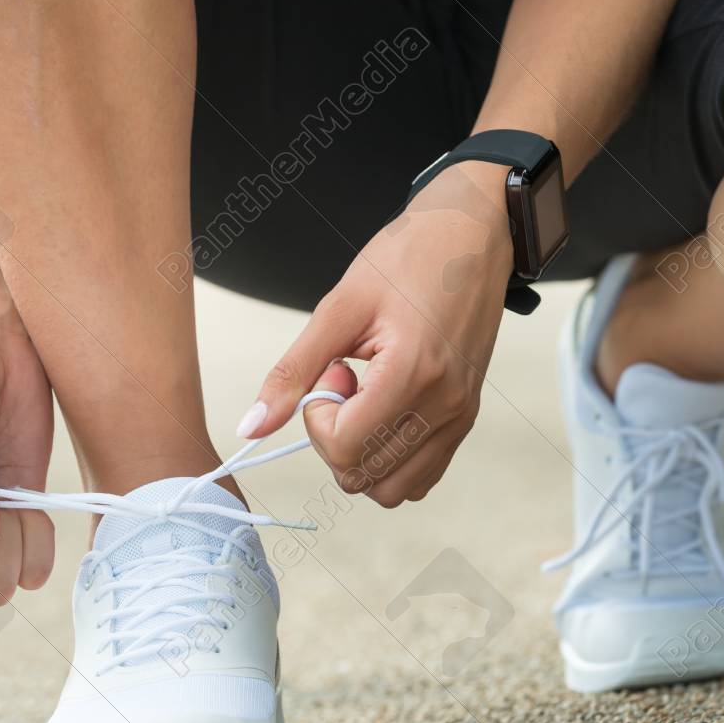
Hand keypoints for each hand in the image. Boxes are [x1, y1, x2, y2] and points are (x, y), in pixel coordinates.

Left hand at [242, 162, 514, 505]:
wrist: (472, 233)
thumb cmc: (409, 256)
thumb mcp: (339, 307)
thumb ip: (293, 371)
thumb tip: (252, 427)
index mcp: (414, 373)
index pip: (345, 447)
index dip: (318, 417)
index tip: (331, 369)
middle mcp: (444, 405)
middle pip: (363, 476)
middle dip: (336, 438)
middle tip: (346, 381)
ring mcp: (459, 417)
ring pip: (394, 490)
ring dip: (363, 456)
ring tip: (367, 399)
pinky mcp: (466, 418)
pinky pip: (422, 476)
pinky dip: (391, 460)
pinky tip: (385, 409)